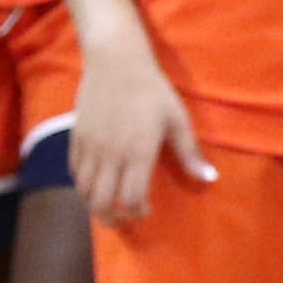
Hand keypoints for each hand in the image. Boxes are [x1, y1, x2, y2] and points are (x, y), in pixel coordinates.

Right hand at [71, 31, 213, 224]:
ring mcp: (90, 146)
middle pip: (102, 201)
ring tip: (106, 208)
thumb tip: (209, 179)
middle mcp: (110, 155)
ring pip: (84, 190)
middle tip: (122, 222)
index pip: (131, 198)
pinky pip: (73, 171)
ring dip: (94, 205)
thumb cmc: (152, 90)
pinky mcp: (75, 137)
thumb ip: (189, 153)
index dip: (137, 212)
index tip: (146, 211)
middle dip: (112, 218)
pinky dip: (81, 184)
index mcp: (138, 152)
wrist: (116, 61)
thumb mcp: (177, 119)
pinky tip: (92, 185)